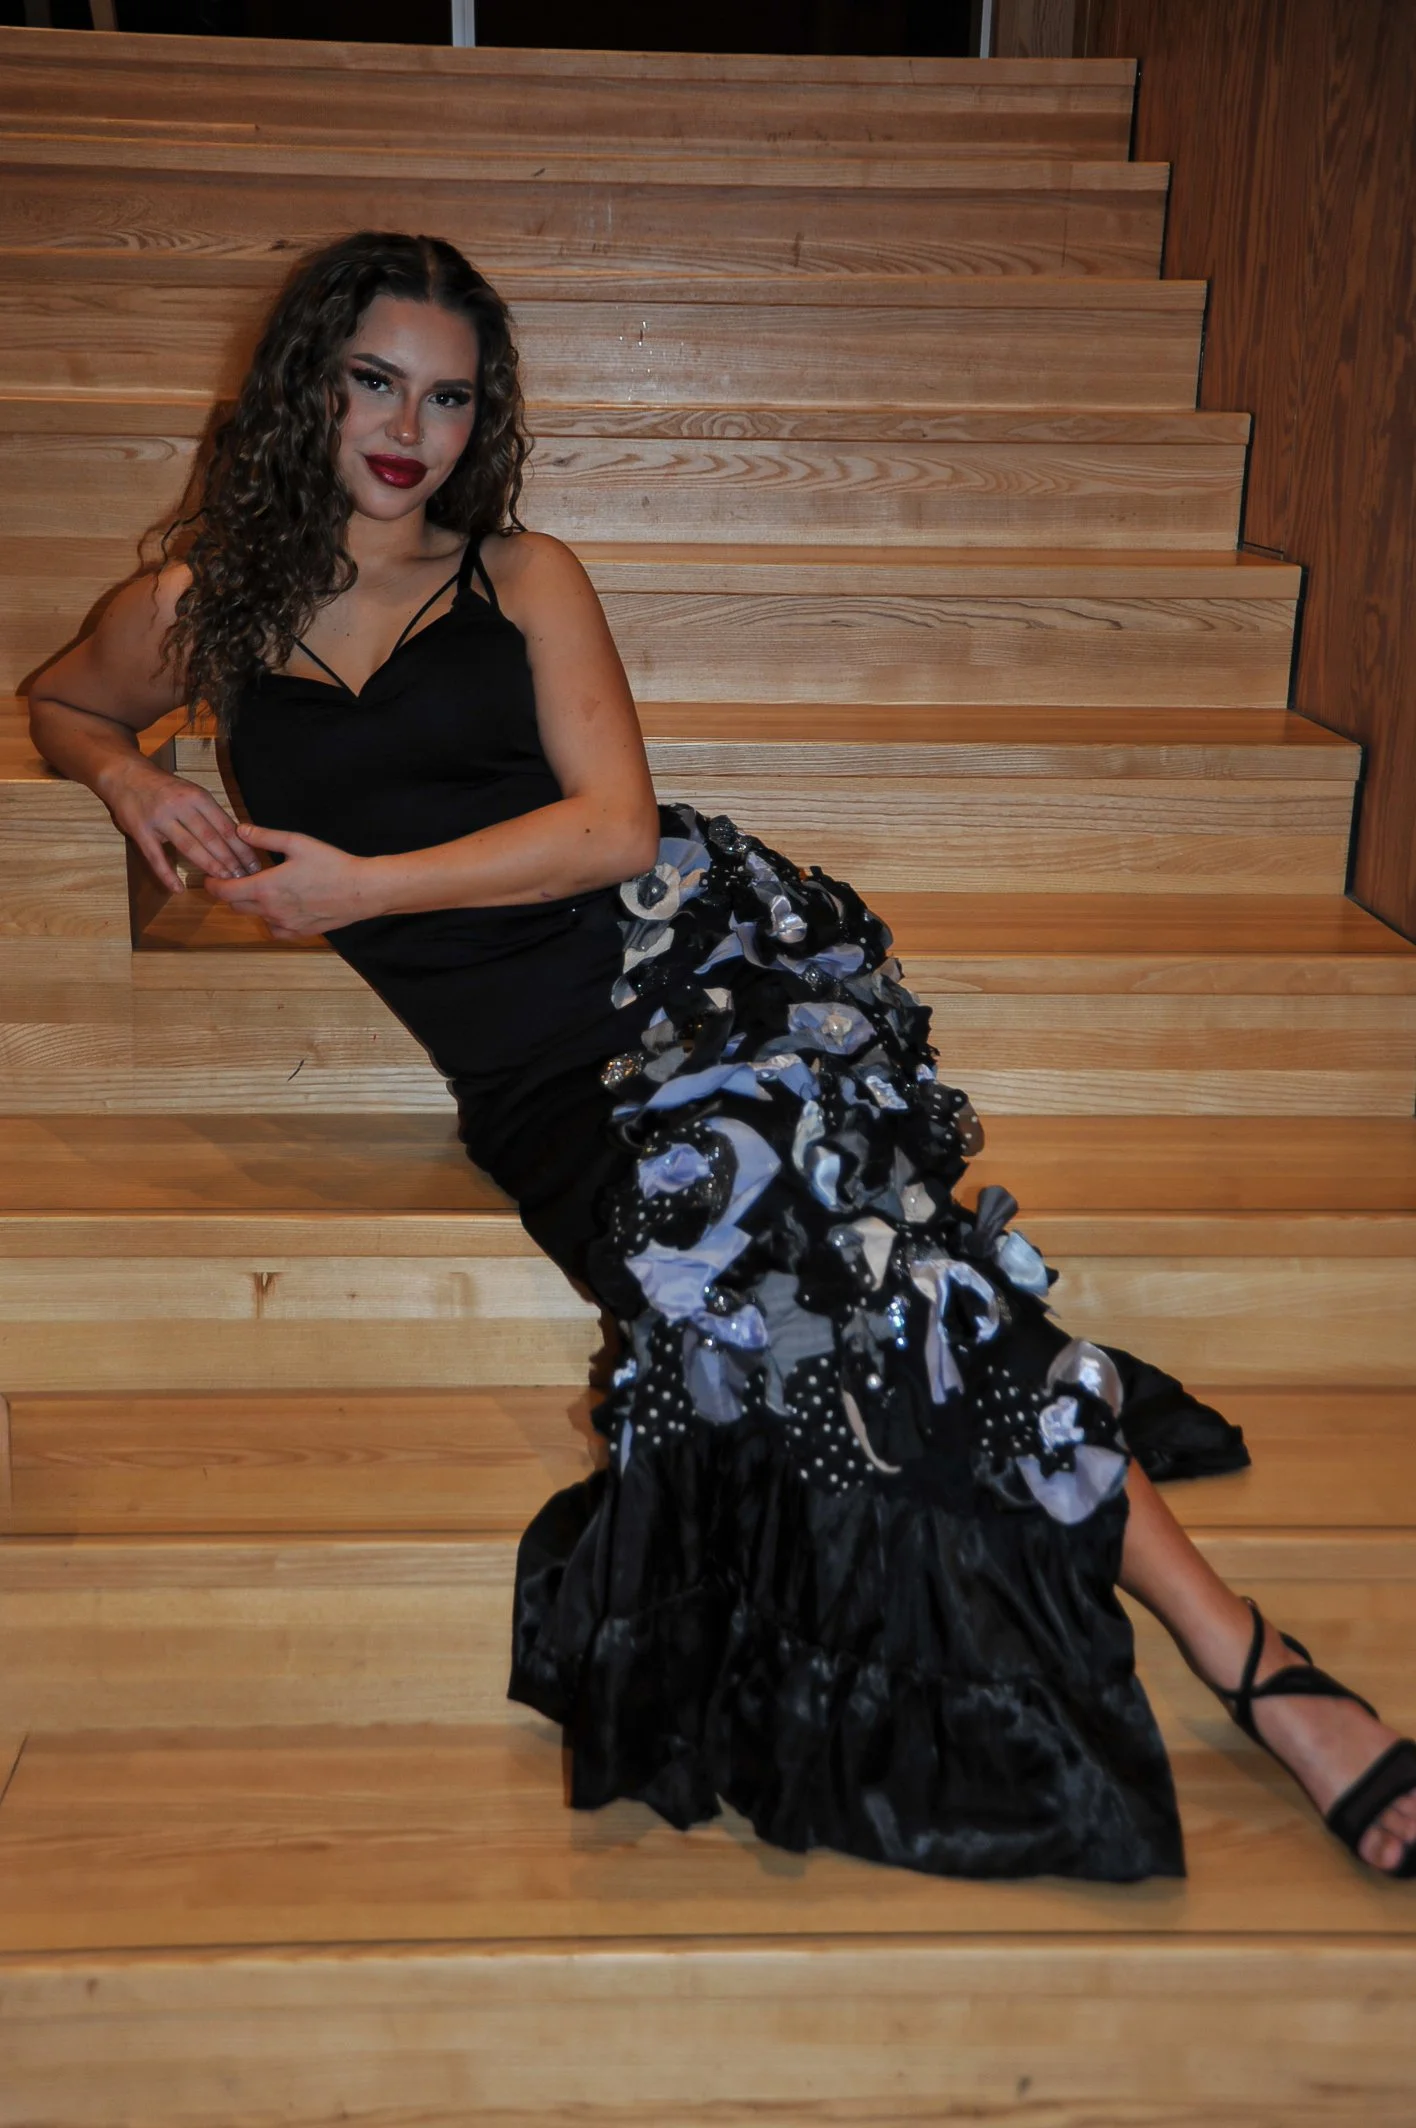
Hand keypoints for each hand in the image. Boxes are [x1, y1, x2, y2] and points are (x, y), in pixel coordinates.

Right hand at [98, 757, 259, 894]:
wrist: (125, 775)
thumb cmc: (164, 787)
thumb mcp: (191, 791)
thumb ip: (210, 812)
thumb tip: (238, 836)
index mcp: (197, 796)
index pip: (225, 826)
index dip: (241, 847)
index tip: (254, 864)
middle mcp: (180, 806)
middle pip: (210, 838)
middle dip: (230, 860)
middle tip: (244, 878)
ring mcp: (159, 819)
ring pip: (189, 847)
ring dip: (208, 867)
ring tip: (224, 882)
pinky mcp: (140, 831)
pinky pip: (156, 857)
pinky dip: (167, 875)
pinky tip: (179, 889)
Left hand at [202, 822, 382, 939]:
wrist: (362, 890)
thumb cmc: (331, 864)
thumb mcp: (297, 843)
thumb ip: (265, 837)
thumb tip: (240, 830)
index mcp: (265, 888)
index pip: (224, 891)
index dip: (212, 884)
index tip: (210, 877)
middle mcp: (270, 910)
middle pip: (236, 905)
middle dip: (231, 892)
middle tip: (239, 878)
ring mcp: (285, 924)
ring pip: (255, 917)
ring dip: (253, 904)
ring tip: (264, 890)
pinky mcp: (299, 933)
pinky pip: (275, 930)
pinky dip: (271, 919)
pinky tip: (281, 906)